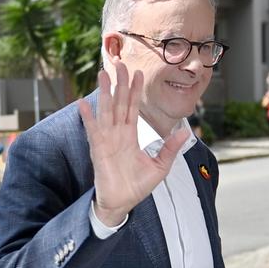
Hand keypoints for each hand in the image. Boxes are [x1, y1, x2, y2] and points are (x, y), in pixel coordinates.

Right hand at [78, 62, 187, 226]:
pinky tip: (82, 104)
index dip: (134, 91)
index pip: (132, 108)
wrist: (122, 203)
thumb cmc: (137, 187)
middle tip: (120, 63)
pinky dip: (87, 118)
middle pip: (118, 103)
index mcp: (130, 136)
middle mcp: (117, 134)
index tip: (137, 73)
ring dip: (104, 93)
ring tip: (103, 75)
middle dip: (119, 84)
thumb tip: (186, 132)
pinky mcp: (98, 150)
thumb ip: (170, 148)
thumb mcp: (160, 167)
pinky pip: (93, 131)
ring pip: (106, 111)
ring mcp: (107, 140)